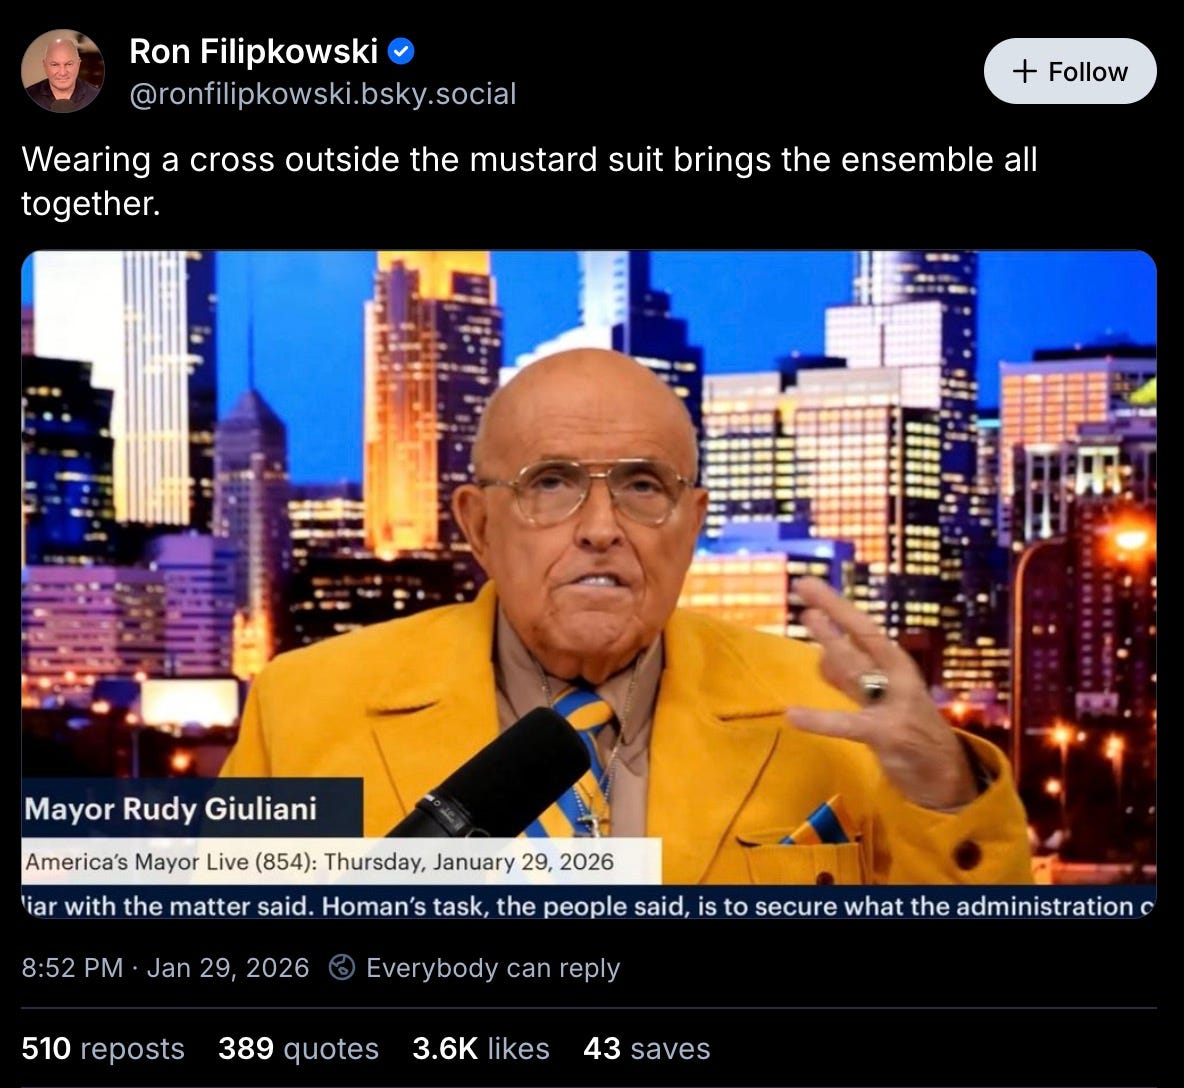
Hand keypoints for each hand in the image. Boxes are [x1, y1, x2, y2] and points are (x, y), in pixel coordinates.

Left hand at [785, 577, 976, 810]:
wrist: (946, 775)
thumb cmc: (910, 731)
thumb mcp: (878, 700)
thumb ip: (851, 681)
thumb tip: (821, 657)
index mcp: (894, 667)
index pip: (863, 630)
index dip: (836, 606)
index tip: (808, 585)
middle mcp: (897, 679)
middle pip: (864, 637)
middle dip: (835, 610)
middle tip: (803, 585)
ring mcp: (896, 704)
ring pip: (859, 670)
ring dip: (833, 644)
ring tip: (808, 619)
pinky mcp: (889, 735)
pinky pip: (849, 724)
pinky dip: (821, 720)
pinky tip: (793, 715)